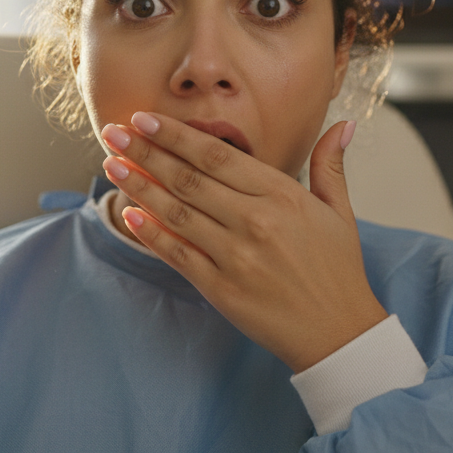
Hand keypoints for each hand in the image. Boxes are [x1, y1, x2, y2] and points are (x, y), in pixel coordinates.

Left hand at [100, 112, 387, 372]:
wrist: (338, 333)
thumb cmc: (337, 270)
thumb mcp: (339, 212)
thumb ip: (330, 165)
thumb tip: (342, 124)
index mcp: (282, 195)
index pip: (217, 155)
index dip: (176, 135)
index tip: (144, 118)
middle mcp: (256, 220)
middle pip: (188, 178)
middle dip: (145, 152)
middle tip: (113, 132)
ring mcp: (236, 255)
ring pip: (176, 212)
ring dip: (139, 186)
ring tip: (110, 164)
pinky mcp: (221, 288)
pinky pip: (177, 255)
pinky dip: (150, 234)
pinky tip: (129, 213)